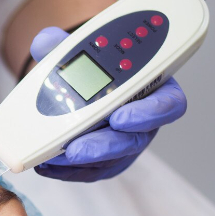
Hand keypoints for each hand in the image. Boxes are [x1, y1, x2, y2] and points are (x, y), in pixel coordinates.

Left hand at [27, 26, 186, 182]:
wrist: (80, 88)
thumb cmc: (92, 70)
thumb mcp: (80, 52)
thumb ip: (65, 46)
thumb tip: (46, 43)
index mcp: (153, 89)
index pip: (168, 104)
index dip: (149, 113)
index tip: (119, 116)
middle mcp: (144, 121)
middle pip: (135, 140)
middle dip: (105, 146)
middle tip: (77, 148)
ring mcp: (126, 144)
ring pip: (112, 160)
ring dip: (83, 161)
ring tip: (56, 158)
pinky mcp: (106, 162)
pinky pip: (91, 172)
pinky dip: (67, 171)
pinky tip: (48, 166)